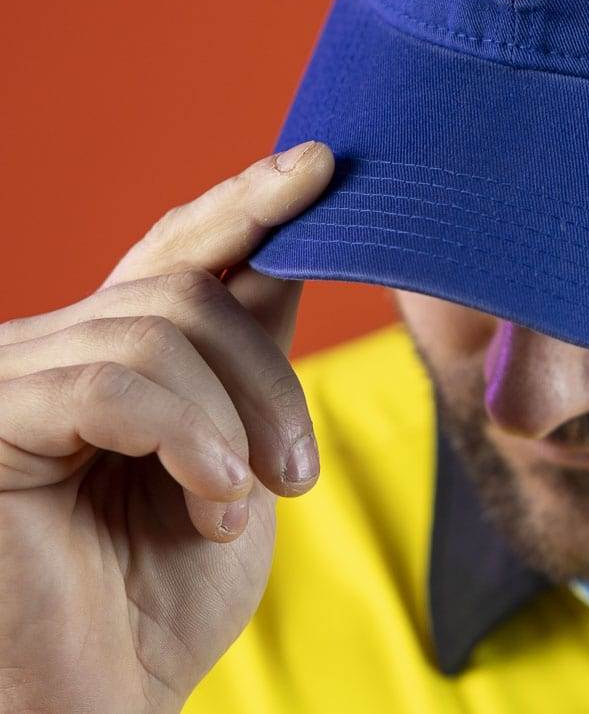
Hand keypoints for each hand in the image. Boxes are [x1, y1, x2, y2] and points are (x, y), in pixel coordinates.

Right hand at [0, 141, 333, 713]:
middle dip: (266, 375)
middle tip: (299, 472)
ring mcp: (11, 379)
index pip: (179, 250)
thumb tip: (285, 260)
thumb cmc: (163, 602)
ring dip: (234, 421)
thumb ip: (247, 362)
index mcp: (111, 353)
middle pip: (188, 289)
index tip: (324, 164)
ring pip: (160, 331)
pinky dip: (189, 438)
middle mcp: (51, 349)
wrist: (99, 713)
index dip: (248, 202)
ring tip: (242, 504)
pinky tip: (214, 502)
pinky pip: (115, 383)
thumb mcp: (236, 460)